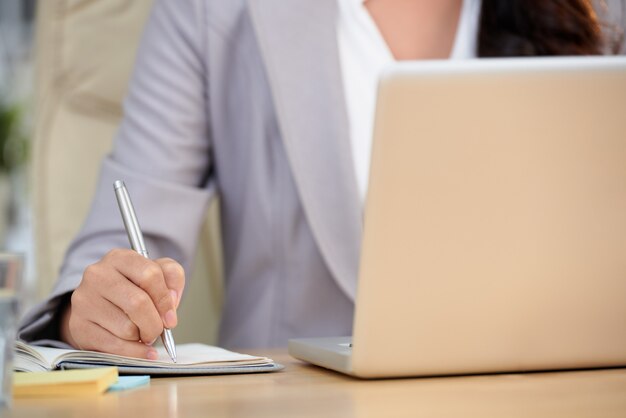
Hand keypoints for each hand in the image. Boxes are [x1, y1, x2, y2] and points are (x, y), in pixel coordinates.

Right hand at [60, 249, 183, 358]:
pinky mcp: (78, 326)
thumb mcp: (158, 274)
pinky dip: (133, 352)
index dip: (165, 300)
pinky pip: (113, 346)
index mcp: (119, 258)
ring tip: (141, 333)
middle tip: (159, 330)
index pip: (150, 274)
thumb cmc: (134, 289)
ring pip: (126, 328)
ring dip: (142, 337)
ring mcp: (84, 300)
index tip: (170, 317)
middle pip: (138, 303)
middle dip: (155, 323)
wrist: (101, 307)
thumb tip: (171, 301)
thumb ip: (172, 277)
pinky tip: (139, 350)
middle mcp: (97, 275)